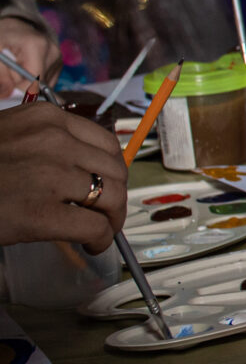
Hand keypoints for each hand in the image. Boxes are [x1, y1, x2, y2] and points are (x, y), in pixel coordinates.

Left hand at [0, 17, 57, 97]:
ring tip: (19, 67)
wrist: (14, 28)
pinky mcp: (59, 63)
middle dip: (22, 83)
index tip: (8, 84)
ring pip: (44, 84)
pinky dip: (35, 80)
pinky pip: (47, 82)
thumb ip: (1, 75)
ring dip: (29, 82)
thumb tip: (8, 94)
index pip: (34, 80)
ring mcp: (58, 57)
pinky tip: (27, 69)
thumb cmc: (3, 39)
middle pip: (40, 83)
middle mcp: (53, 51)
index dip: (19, 87)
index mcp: (37, 46)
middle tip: (11, 70)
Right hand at [0, 104, 125, 250]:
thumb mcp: (9, 138)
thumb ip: (44, 143)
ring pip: (111, 198)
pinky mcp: (42, 212)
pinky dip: (100, 239)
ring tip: (99, 231)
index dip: (112, 169)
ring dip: (111, 219)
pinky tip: (90, 245)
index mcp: (45, 117)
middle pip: (114, 170)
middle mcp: (54, 140)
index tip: (107, 186)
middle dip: (116, 196)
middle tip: (106, 215)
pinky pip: (94, 226)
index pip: (105, 142)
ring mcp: (50, 175)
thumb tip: (84, 167)